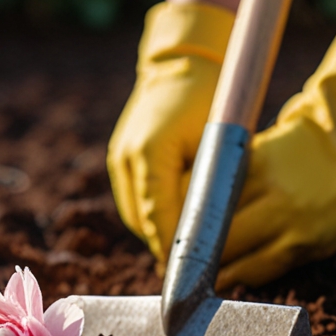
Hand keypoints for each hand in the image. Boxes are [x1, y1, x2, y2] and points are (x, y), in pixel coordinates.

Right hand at [107, 1, 233, 263]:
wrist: (183, 63)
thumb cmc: (209, 101)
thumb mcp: (216, 144)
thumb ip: (205, 187)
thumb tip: (203, 229)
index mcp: (152, 153)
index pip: (159, 215)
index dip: (171, 247)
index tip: (185, 272)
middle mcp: (127, 158)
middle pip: (142, 220)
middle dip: (165, 243)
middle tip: (188, 265)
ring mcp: (119, 157)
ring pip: (134, 213)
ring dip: (156, 230)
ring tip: (180, 247)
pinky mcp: (119, 157)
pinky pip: (132, 198)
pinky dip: (150, 213)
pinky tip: (171, 220)